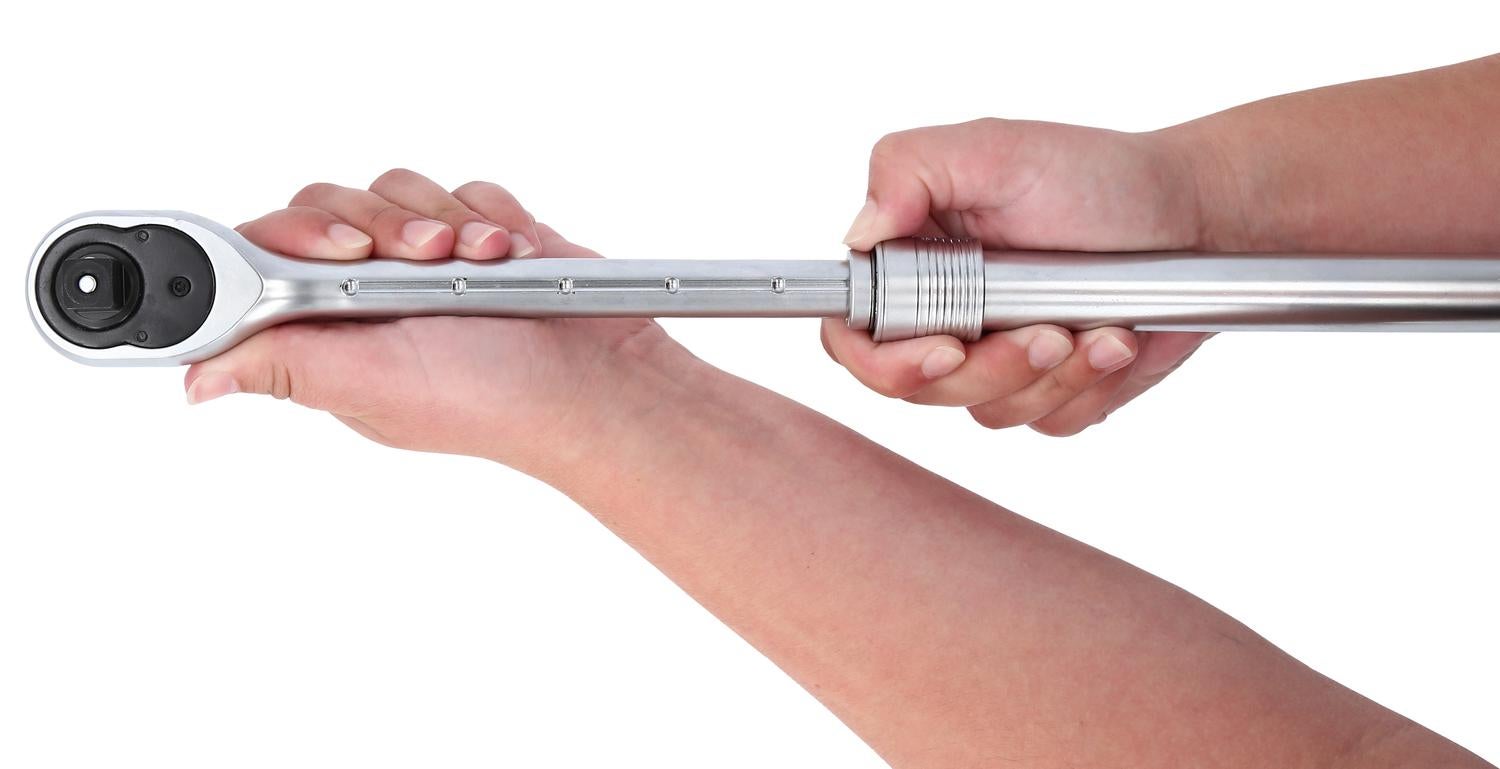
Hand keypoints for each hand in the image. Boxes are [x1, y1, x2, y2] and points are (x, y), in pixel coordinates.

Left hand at [183, 169, 691, 476]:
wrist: (601, 384)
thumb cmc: (497, 403)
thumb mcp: (373, 388)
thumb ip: (282, 366)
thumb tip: (197, 381)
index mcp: (331, 335)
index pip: (269, 259)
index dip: (295, 240)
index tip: (341, 254)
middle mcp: (370, 297)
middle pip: (328, 209)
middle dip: (384, 227)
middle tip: (424, 262)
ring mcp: (428, 265)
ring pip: (395, 190)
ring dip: (445, 220)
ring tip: (481, 262)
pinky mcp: (480, 239)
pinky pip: (462, 188)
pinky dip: (489, 214)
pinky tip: (511, 254)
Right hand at [822, 119, 1213, 435]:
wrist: (1191, 215)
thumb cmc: (1094, 175)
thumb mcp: (995, 147)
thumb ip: (907, 170)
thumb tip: (858, 233)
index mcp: (911, 262)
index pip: (854, 336)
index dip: (885, 361)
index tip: (945, 348)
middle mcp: (941, 315)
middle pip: (919, 388)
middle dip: (990, 368)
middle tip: (1047, 332)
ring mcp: (993, 357)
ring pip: (987, 411)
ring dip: (1051, 375)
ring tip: (1098, 324)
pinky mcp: (1046, 388)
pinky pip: (1046, 420)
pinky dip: (1087, 386)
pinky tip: (1115, 340)